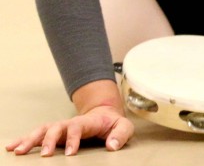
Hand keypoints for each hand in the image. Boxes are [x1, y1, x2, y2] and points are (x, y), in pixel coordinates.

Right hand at [5, 105, 132, 156]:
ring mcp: (61, 128)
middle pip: (56, 127)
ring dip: (30, 139)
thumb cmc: (113, 123)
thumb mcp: (124, 126)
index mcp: (87, 122)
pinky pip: (37, 135)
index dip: (73, 139)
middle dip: (48, 140)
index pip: (77, 127)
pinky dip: (24, 139)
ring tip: (17, 151)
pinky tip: (12, 147)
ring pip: (43, 130)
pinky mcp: (54, 134)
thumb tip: (112, 146)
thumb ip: (121, 135)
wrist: (105, 114)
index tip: (70, 153)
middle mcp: (71, 123)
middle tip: (44, 155)